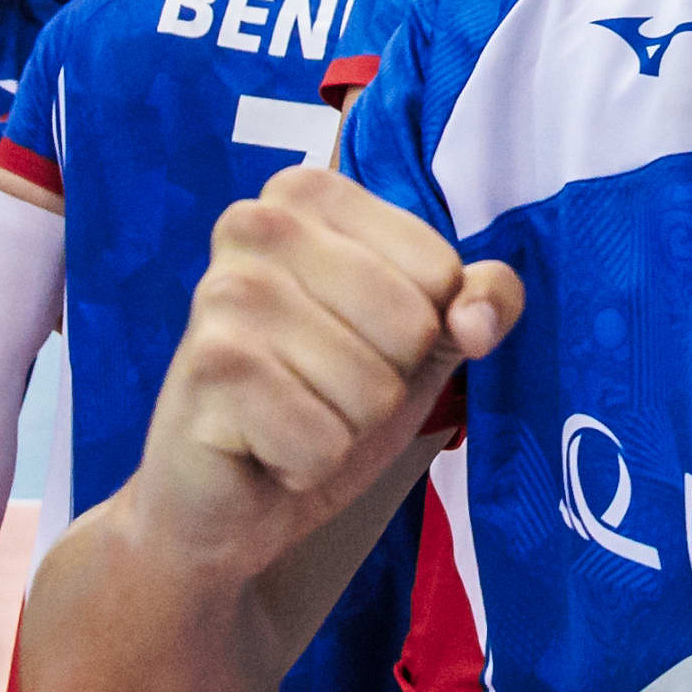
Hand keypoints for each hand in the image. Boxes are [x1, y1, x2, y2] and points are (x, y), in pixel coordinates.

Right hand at [127, 168, 521, 590]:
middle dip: (383, 385)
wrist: (221, 498)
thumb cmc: (319, 402)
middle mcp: (258, 223)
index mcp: (309, 193)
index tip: (356, 343)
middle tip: (319, 390)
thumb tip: (477, 320)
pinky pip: (325, 438)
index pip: (440, 270)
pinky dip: (308, 464)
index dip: (419, 332)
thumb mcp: (419, 341)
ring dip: (345, 429)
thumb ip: (480, 299)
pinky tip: (263, 449)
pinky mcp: (211, 366)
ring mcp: (226, 292)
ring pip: (372, 388)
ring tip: (290, 417)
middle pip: (411, 325)